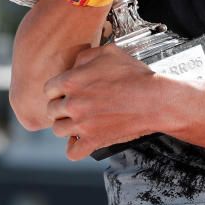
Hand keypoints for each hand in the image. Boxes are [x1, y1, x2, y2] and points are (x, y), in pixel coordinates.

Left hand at [44, 44, 164, 159]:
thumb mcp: (109, 52)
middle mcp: (72, 104)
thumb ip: (85, 56)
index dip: (58, 90)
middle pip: (51, 111)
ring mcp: (82, 125)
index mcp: (71, 81)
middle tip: (76, 105)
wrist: (155, 100)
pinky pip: (72, 152)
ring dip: (67, 126)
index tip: (67, 92)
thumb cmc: (135, 75)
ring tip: (79, 121)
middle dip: (61, 108)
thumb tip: (74, 65)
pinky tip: (82, 140)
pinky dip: (75, 148)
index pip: (48, 89)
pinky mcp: (94, 141)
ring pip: (58, 131)